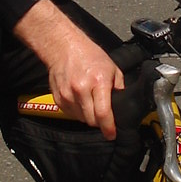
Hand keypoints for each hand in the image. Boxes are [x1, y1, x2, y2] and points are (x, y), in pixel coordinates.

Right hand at [14, 0, 124, 137]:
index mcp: (98, 81)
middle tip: (104, 115)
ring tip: (91, 102)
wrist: (63, 47)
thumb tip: (122, 106)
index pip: (103, 113)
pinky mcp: (58, 98)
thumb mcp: (112, 68)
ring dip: (88, 116)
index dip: (109, 128)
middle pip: (92, 120)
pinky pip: (71, 114)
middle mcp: (81, 89)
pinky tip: (81, 100)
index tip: (112, 134)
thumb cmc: (88, 55)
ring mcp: (68, 95)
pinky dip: (78, 112)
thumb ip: (118, 88)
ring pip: (81, 119)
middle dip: (100, 122)